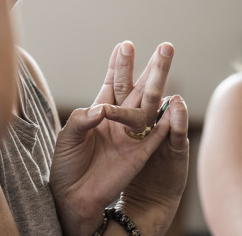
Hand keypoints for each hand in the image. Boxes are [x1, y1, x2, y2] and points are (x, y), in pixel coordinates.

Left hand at [50, 42, 176, 234]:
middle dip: (150, 67)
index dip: (119, 65)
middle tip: (163, 46)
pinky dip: (167, 121)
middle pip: (137, 87)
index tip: (125, 45)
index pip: (113, 82)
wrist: (73, 196)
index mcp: (99, 112)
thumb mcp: (67, 137)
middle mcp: (119, 120)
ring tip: (170, 66)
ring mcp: (131, 136)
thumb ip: (82, 119)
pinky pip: (158, 135)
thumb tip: (103, 109)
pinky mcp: (141, 154)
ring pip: (150, 104)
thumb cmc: (66, 165)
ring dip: (160, 84)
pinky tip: (175, 104)